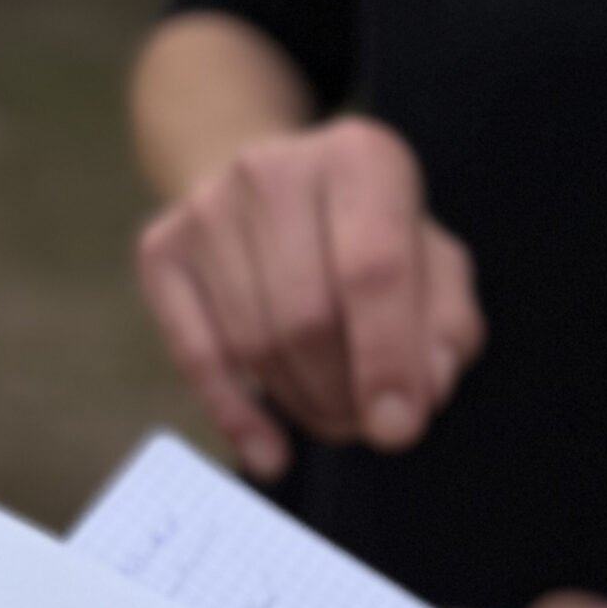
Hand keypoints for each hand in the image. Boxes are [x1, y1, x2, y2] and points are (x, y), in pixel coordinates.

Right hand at [136, 117, 485, 479]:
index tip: (398, 428)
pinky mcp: (161, 249)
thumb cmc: (370, 239)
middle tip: (363, 424)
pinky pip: (196, 355)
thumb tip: (420, 394)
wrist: (273, 187)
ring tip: (331, 413)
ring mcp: (207, 207)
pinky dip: (235, 416)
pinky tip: (269, 451)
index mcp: (359, 156)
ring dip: (300, 401)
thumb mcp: (433, 263)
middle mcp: (273, 169)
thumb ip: (446, 325)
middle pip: (305, 317)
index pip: (373, 269)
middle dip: (340, 390)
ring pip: (253, 343)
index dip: (387, 358)